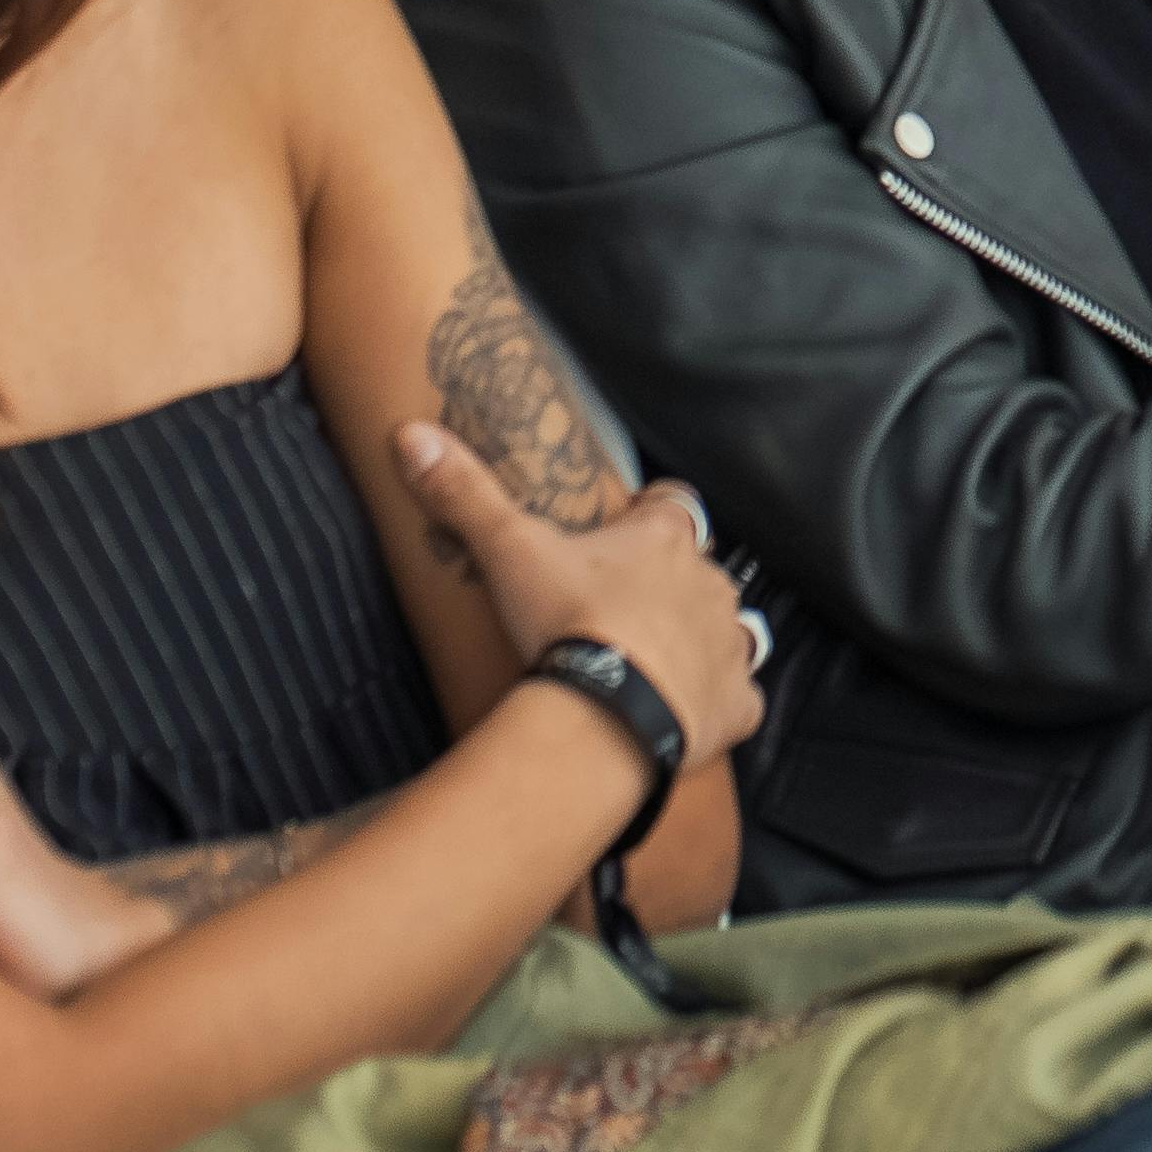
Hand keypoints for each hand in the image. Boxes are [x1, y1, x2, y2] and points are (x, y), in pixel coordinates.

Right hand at [390, 422, 765, 769]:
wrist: (609, 715)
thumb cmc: (567, 624)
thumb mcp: (508, 551)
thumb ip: (464, 494)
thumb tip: (410, 435)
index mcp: (664, 540)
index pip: (674, 504)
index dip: (653, 512)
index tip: (631, 524)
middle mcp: (709, 583)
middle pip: (700, 570)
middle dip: (671, 584)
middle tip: (623, 609)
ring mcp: (729, 645)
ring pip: (730, 629)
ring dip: (702, 639)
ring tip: (659, 660)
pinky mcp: (737, 704)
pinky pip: (741, 699)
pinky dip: (720, 705)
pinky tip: (688, 715)